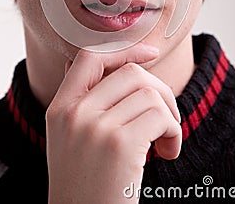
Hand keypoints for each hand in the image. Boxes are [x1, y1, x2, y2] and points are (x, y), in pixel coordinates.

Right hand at [46, 42, 181, 203]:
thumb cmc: (85, 184)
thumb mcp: (69, 137)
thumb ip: (80, 98)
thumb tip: (95, 61)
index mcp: (59, 108)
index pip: (89, 56)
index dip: (125, 49)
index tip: (151, 54)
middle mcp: (73, 113)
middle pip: (131, 72)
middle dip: (160, 90)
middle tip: (166, 119)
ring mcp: (95, 128)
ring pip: (150, 93)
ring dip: (170, 116)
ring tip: (166, 141)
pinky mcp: (119, 145)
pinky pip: (161, 116)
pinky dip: (174, 131)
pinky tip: (168, 152)